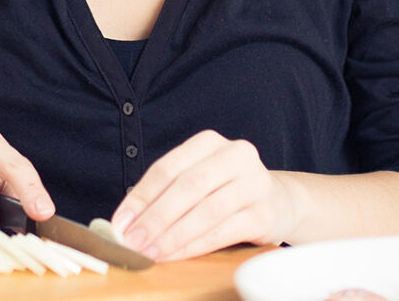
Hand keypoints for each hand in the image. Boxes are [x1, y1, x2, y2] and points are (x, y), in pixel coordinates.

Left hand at [110, 130, 297, 260]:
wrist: (278, 202)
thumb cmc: (223, 191)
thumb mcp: (197, 180)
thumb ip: (164, 195)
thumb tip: (125, 222)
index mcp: (210, 143)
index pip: (167, 168)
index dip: (141, 197)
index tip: (120, 222)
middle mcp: (236, 156)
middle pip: (187, 187)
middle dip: (155, 217)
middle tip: (133, 241)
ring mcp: (254, 183)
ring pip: (206, 210)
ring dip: (173, 235)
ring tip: (151, 252)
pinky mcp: (265, 213)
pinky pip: (224, 231)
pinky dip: (195, 245)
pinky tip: (176, 255)